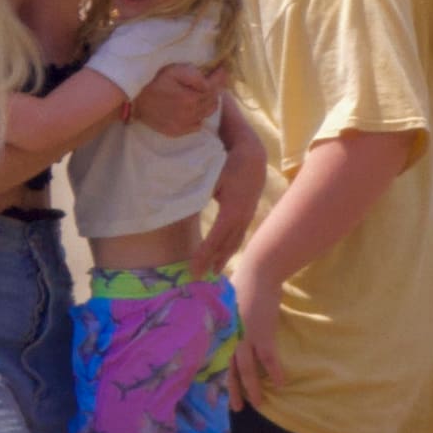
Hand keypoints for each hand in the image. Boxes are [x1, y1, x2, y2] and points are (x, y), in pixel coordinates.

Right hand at [134, 63, 218, 136]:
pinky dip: (198, 116)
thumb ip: (194, 76)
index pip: (214, 88)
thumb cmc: (153, 81)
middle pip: (213, 101)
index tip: (222, 69)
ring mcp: (183, 125)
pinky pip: (197, 125)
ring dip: (208, 102)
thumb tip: (209, 82)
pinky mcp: (176, 132)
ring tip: (202, 92)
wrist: (133, 100)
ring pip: (207, 114)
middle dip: (215, 89)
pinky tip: (191, 107)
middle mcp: (189, 115)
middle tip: (212, 79)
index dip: (220, 77)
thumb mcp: (173, 71)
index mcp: (190, 98)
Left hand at [190, 137, 264, 276]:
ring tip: (212, 272)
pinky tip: (223, 254)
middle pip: (225, 246)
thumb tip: (179, 206)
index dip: (203, 256)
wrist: (252, 154)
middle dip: (211, 262)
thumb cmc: (228, 162)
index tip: (193, 270)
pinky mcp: (248, 214)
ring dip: (222, 258)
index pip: (215, 239)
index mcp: (232, 211)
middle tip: (197, 278)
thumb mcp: (210, 176)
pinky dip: (229, 248)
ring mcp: (247, 217)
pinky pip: (238, 236)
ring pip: (234, 243)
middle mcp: (242, 218)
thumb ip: (197, 193)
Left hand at [228, 265, 284, 410]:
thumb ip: (221, 315)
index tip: (215, 391)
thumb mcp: (224, 300)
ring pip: (247, 370)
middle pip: (228, 370)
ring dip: (252, 388)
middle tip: (236, 407)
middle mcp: (228, 338)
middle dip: (233, 391)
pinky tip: (280, 384)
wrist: (258, 272)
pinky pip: (269, 360)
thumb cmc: (241, 281)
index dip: (215, 375)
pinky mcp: (263, 335)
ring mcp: (245, 337)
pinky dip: (275, 372)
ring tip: (256, 404)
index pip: (214, 358)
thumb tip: (218, 319)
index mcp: (219, 330)